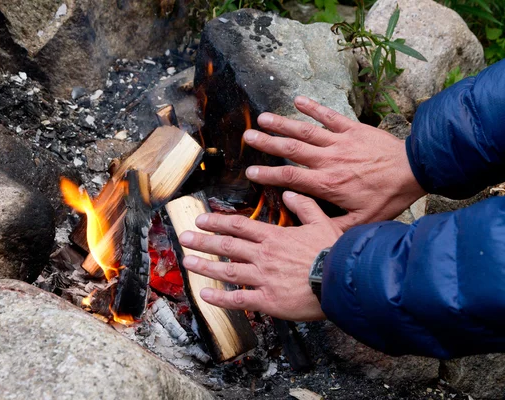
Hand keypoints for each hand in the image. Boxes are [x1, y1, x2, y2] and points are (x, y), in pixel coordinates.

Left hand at [178, 192, 341, 320]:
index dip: (217, 221)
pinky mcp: (268, 300)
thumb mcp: (322, 222)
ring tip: (187, 262)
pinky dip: (219, 298)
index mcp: (274, 237)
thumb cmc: (335, 253)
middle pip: (226, 246)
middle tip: (184, 238)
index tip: (201, 219)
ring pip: (227, 270)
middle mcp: (263, 256)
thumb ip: (304, 205)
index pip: (239, 225)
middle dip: (202, 241)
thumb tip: (289, 192)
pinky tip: (205, 295)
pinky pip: (238, 299)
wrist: (344, 281)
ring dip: (204, 266)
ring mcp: (263, 278)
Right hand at [243, 96, 426, 230]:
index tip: (250, 171)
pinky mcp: (353, 128)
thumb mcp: (360, 223)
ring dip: (282, 123)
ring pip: (305, 130)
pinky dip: (313, 107)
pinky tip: (298, 100)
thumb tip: (305, 226)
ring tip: (262, 118)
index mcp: (327, 183)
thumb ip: (330, 226)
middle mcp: (329, 159)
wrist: (415, 170)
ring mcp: (340, 141)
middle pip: (291, 148)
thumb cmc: (388, 198)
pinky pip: (329, 116)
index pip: (290, 176)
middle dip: (267, 142)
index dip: (268, 173)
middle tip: (247, 136)